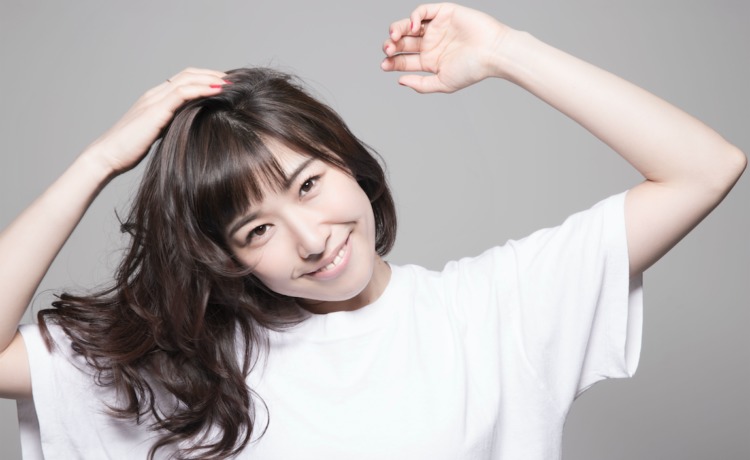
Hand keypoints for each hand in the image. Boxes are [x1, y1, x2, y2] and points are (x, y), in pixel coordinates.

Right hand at [84, 68, 226, 174]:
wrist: (107, 156)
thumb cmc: (129, 151)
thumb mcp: (157, 136)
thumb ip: (171, 128)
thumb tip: (192, 130)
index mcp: (154, 99)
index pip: (182, 80)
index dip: (204, 78)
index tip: (224, 85)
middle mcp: (154, 95)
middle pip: (187, 74)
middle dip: (212, 75)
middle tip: (233, 80)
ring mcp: (154, 100)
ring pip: (186, 80)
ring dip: (211, 79)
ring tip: (230, 83)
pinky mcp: (155, 111)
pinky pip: (182, 93)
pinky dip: (201, 89)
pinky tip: (217, 92)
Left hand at [381, 3, 509, 92]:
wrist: (492, 52)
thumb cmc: (472, 70)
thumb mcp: (442, 83)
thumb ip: (421, 85)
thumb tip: (400, 81)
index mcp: (430, 61)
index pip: (404, 60)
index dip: (391, 62)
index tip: (384, 65)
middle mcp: (431, 44)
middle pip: (402, 43)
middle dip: (391, 46)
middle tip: (389, 50)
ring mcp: (436, 28)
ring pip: (407, 26)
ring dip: (396, 30)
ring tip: (394, 37)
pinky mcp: (443, 13)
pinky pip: (422, 11)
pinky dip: (413, 17)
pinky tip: (412, 28)